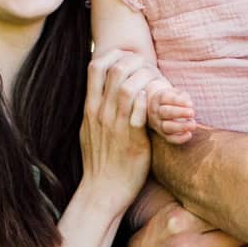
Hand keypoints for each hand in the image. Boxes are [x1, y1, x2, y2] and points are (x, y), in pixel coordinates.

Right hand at [79, 49, 153, 218]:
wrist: (102, 191)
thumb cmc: (99, 164)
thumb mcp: (90, 132)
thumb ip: (95, 112)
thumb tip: (99, 97)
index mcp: (90, 109)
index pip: (95, 67)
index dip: (113, 54)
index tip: (126, 56)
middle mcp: (100, 113)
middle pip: (114, 70)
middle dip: (134, 60)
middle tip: (147, 63)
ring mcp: (115, 125)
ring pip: (128, 87)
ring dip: (145, 77)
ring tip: (156, 78)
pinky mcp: (132, 139)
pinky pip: (139, 111)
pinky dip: (148, 100)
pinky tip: (157, 97)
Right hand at [146, 75, 196, 143]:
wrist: (156, 107)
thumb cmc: (171, 98)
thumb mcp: (175, 93)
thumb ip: (182, 96)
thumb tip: (189, 105)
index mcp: (158, 98)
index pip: (165, 98)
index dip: (178, 101)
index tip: (190, 104)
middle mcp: (155, 111)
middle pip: (164, 112)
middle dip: (179, 113)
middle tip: (192, 113)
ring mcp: (157, 123)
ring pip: (166, 127)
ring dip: (181, 126)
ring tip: (193, 125)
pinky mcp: (162, 134)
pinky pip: (169, 138)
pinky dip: (179, 138)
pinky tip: (189, 134)